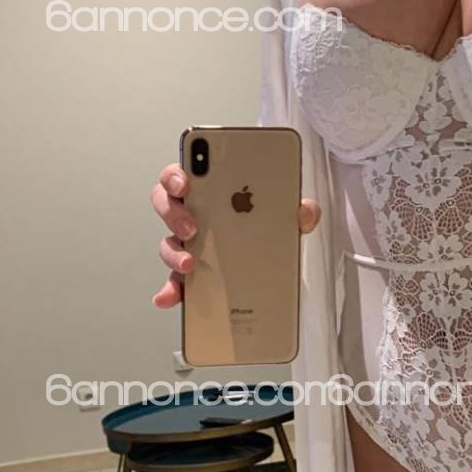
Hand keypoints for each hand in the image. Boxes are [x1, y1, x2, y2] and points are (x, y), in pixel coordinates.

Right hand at [149, 162, 321, 307]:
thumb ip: (298, 210)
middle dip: (175, 214)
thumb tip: (305, 212)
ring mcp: (188, 244)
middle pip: (166, 205)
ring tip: (190, 265)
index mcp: (210, 191)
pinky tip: (170, 298)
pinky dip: (171, 291)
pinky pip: (175, 282)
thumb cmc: (268, 226)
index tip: (185, 182)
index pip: (183, 173)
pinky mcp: (191, 274)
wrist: (273, 264)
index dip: (177, 175)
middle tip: (192, 227)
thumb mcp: (286, 215)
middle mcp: (193, 214)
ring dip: (174, 253)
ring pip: (168, 243)